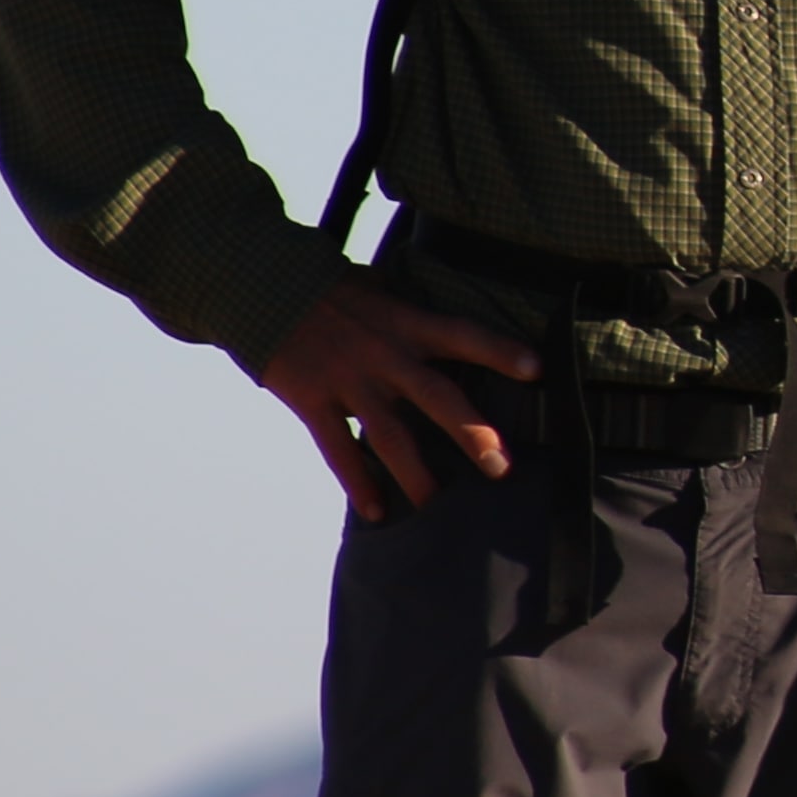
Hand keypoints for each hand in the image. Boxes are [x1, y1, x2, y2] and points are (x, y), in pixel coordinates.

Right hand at [261, 274, 542, 517]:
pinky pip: (338, 448)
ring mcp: (348, 379)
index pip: (462, 334)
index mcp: (404, 322)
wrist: (259, 285)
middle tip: (502, 468)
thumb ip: (410, 315)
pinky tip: (376, 511)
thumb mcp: (377, 289)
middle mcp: (383, 353)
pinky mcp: (311, 399)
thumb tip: (449, 333)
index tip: (538, 370)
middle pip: (436, 396)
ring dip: (415, 474)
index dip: (499, 350)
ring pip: (389, 435)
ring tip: (438, 507)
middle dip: (471, 433)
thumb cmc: (328, 289)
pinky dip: (357, 482)